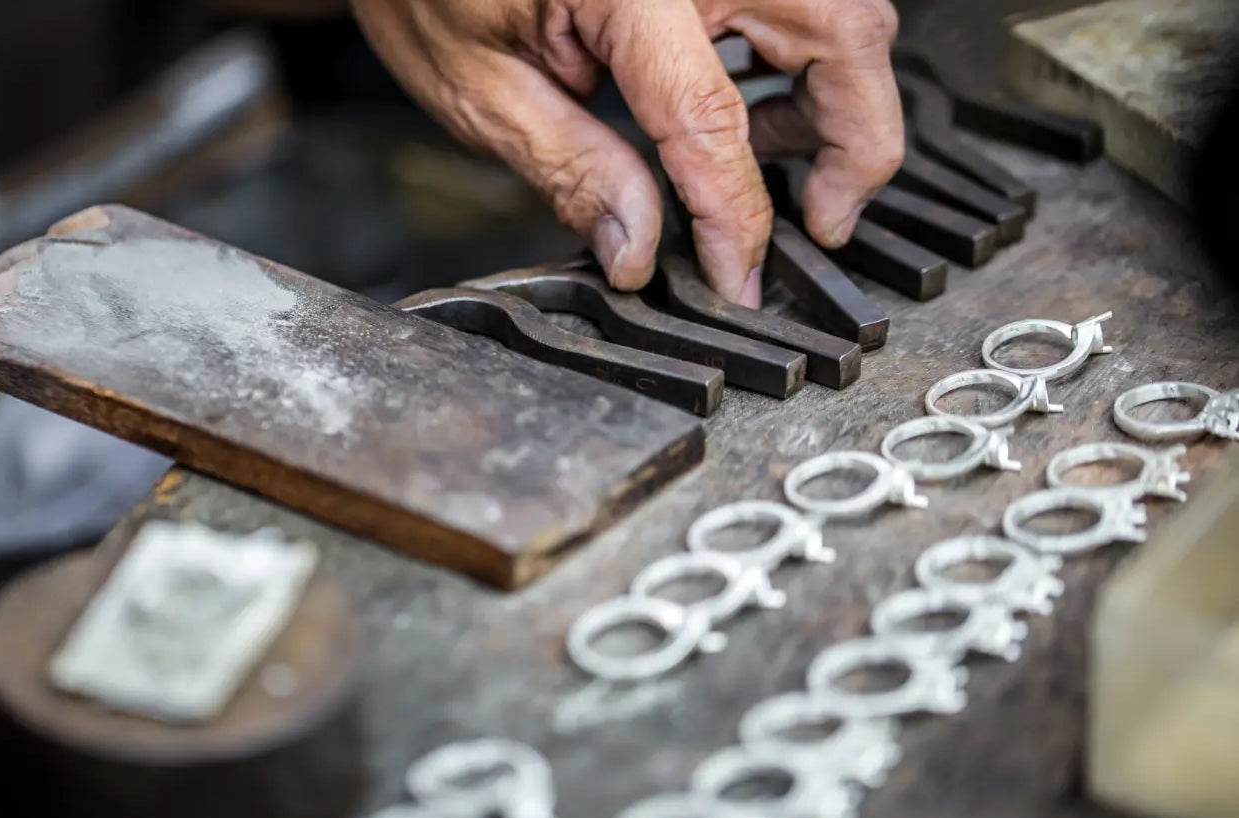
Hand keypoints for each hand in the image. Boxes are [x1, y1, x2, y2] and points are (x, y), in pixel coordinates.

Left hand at [349, 0, 902, 305]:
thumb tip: (640, 250)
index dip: (735, 213)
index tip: (737, 276)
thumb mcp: (480, 90)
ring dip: (837, 98)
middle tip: (819, 222)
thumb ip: (573, 169)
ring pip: (845, 13)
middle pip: (844, 33)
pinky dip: (806, 59)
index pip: (712, 115)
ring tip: (776, 171)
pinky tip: (758, 111)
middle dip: (853, 142)